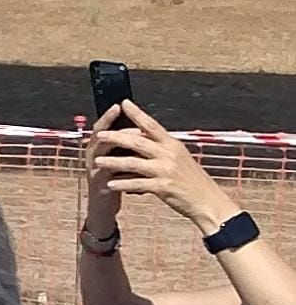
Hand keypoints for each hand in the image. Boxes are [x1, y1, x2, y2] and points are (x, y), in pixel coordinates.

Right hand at [82, 106, 127, 229]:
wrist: (105, 206)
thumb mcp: (120, 159)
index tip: (121, 103)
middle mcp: (93, 156)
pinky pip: (106, 172)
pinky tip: (129, 160)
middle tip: (119, 112)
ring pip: (101, 151)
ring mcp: (93, 169)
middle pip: (99, 135)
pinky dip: (117, 165)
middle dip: (109, 123)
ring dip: (113, 141)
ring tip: (129, 133)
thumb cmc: (116, 180)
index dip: (111, 116)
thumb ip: (126, 145)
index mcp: (100, 148)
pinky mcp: (97, 184)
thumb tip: (140, 126)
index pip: (105, 127)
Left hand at [89, 100, 239, 236]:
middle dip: (117, 137)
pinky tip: (110, 185)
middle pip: (138, 142)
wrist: (208, 201)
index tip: (124, 103)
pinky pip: (138, 184)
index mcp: (172, 144)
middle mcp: (169, 154)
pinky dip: (123, 184)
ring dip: (113, 162)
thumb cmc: (192, 180)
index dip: (138, 114)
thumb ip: (162, 149)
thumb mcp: (180, 158)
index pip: (152, 125)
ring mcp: (166, 170)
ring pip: (134, 163)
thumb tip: (143, 139)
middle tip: (100, 134)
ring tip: (97, 162)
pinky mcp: (163, 187)